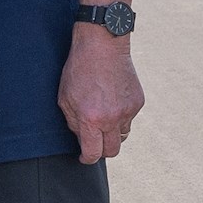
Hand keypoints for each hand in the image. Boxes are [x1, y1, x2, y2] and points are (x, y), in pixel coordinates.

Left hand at [59, 25, 144, 162]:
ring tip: (103, 117)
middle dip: (102, 150)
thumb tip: (82, 138)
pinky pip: (129, 118)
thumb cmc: (79, 69)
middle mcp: (112, 118)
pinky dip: (121, 115)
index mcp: (91, 119)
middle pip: (112, 151)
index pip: (93, 154)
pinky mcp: (138, 102)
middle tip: (94, 141)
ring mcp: (128, 110)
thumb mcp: (65, 98)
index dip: (87, 158)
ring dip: (112, 133)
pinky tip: (112, 100)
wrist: (103, 44)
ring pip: (122, 135)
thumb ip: (73, 123)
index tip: (84, 156)